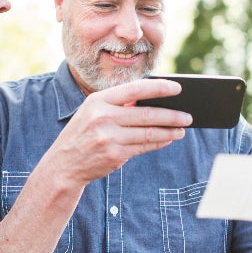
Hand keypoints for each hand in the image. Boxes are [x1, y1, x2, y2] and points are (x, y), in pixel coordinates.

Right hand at [42, 78, 191, 184]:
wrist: (63, 164)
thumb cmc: (83, 134)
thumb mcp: (92, 112)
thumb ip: (118, 105)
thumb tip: (153, 101)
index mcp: (98, 101)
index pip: (135, 89)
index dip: (158, 88)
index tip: (177, 88)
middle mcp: (103, 117)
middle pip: (146, 114)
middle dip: (171, 115)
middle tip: (188, 115)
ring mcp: (109, 137)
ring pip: (148, 132)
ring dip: (169, 131)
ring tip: (182, 129)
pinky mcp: (115, 155)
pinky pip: (143, 147)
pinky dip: (158, 142)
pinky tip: (167, 139)